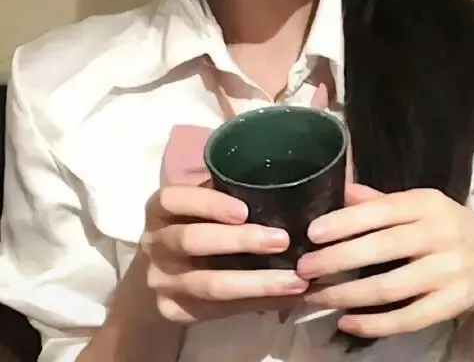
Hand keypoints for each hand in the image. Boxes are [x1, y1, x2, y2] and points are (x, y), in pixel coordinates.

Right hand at [141, 186, 309, 323]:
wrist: (164, 270)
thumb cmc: (197, 222)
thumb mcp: (202, 201)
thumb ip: (226, 191)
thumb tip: (278, 187)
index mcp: (160, 209)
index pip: (175, 200)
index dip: (209, 204)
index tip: (245, 211)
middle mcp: (154, 244)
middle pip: (192, 241)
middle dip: (239, 241)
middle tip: (281, 240)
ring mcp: (162, 281)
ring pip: (209, 284)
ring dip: (257, 282)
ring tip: (295, 279)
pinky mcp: (176, 311)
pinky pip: (221, 310)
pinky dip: (259, 303)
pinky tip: (287, 297)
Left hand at [296, 185, 473, 337]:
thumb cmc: (449, 226)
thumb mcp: (421, 205)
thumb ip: (382, 201)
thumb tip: (342, 189)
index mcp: (426, 204)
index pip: (381, 210)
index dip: (345, 222)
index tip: (312, 233)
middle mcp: (438, 234)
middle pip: (381, 248)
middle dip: (336, 260)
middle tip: (303, 270)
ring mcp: (448, 270)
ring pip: (390, 287)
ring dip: (347, 295)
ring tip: (315, 298)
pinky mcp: (454, 302)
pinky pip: (409, 318)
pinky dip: (375, 324)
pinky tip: (347, 323)